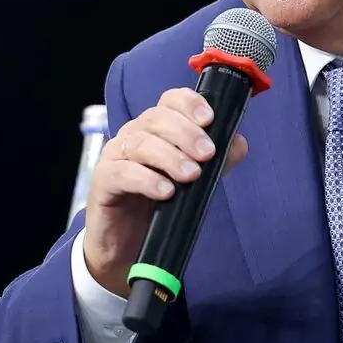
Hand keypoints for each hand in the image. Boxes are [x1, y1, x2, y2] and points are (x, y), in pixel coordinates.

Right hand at [82, 88, 248, 297]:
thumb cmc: (157, 203)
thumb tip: (239, 144)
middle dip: (186, 133)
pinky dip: (147, 179)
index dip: (189, 104)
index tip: (209, 119)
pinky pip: (122, 172)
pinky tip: (166, 192)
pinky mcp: (103, 181)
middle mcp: (133, 135)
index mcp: (155, 128)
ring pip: (140, 143)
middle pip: (156, 118)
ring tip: (191, 175)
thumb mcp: (193, 180)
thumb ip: (217, 161)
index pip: (169, 101)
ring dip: (170, 157)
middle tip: (207, 154)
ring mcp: (115, 156)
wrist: (125, 241)